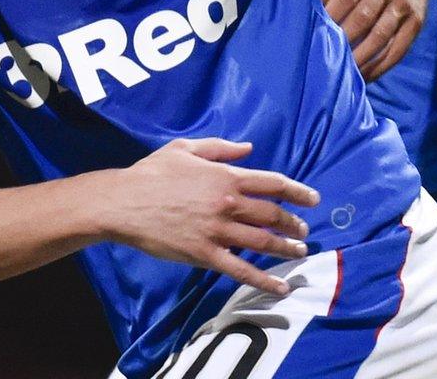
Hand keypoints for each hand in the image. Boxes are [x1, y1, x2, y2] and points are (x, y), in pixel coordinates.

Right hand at [100, 138, 319, 295]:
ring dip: (286, 249)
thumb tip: (249, 148)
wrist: (123, 202)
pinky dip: (264, 280)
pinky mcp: (205, 254)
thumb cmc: (152, 173)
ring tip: (299, 253)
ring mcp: (218, 230)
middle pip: (273, 214)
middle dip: (293, 224)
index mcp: (226, 176)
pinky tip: (280, 288)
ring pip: (263, 242)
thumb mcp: (186, 148)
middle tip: (303, 232)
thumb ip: (220, 147)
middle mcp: (228, 202)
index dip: (298, 192)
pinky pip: (241, 270)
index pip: (274, 183)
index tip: (313, 200)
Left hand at [318, 0, 428, 79]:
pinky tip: (366, 77)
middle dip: (344, 41)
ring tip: (344, 74)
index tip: (315, 38)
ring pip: (381, 35)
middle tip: (326, 61)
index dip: (331, 18)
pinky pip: (399, 49)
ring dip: (361, 58)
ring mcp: (403, 3)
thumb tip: (299, 13)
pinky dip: (381, 67)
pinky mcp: (417, 21)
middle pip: (363, 17)